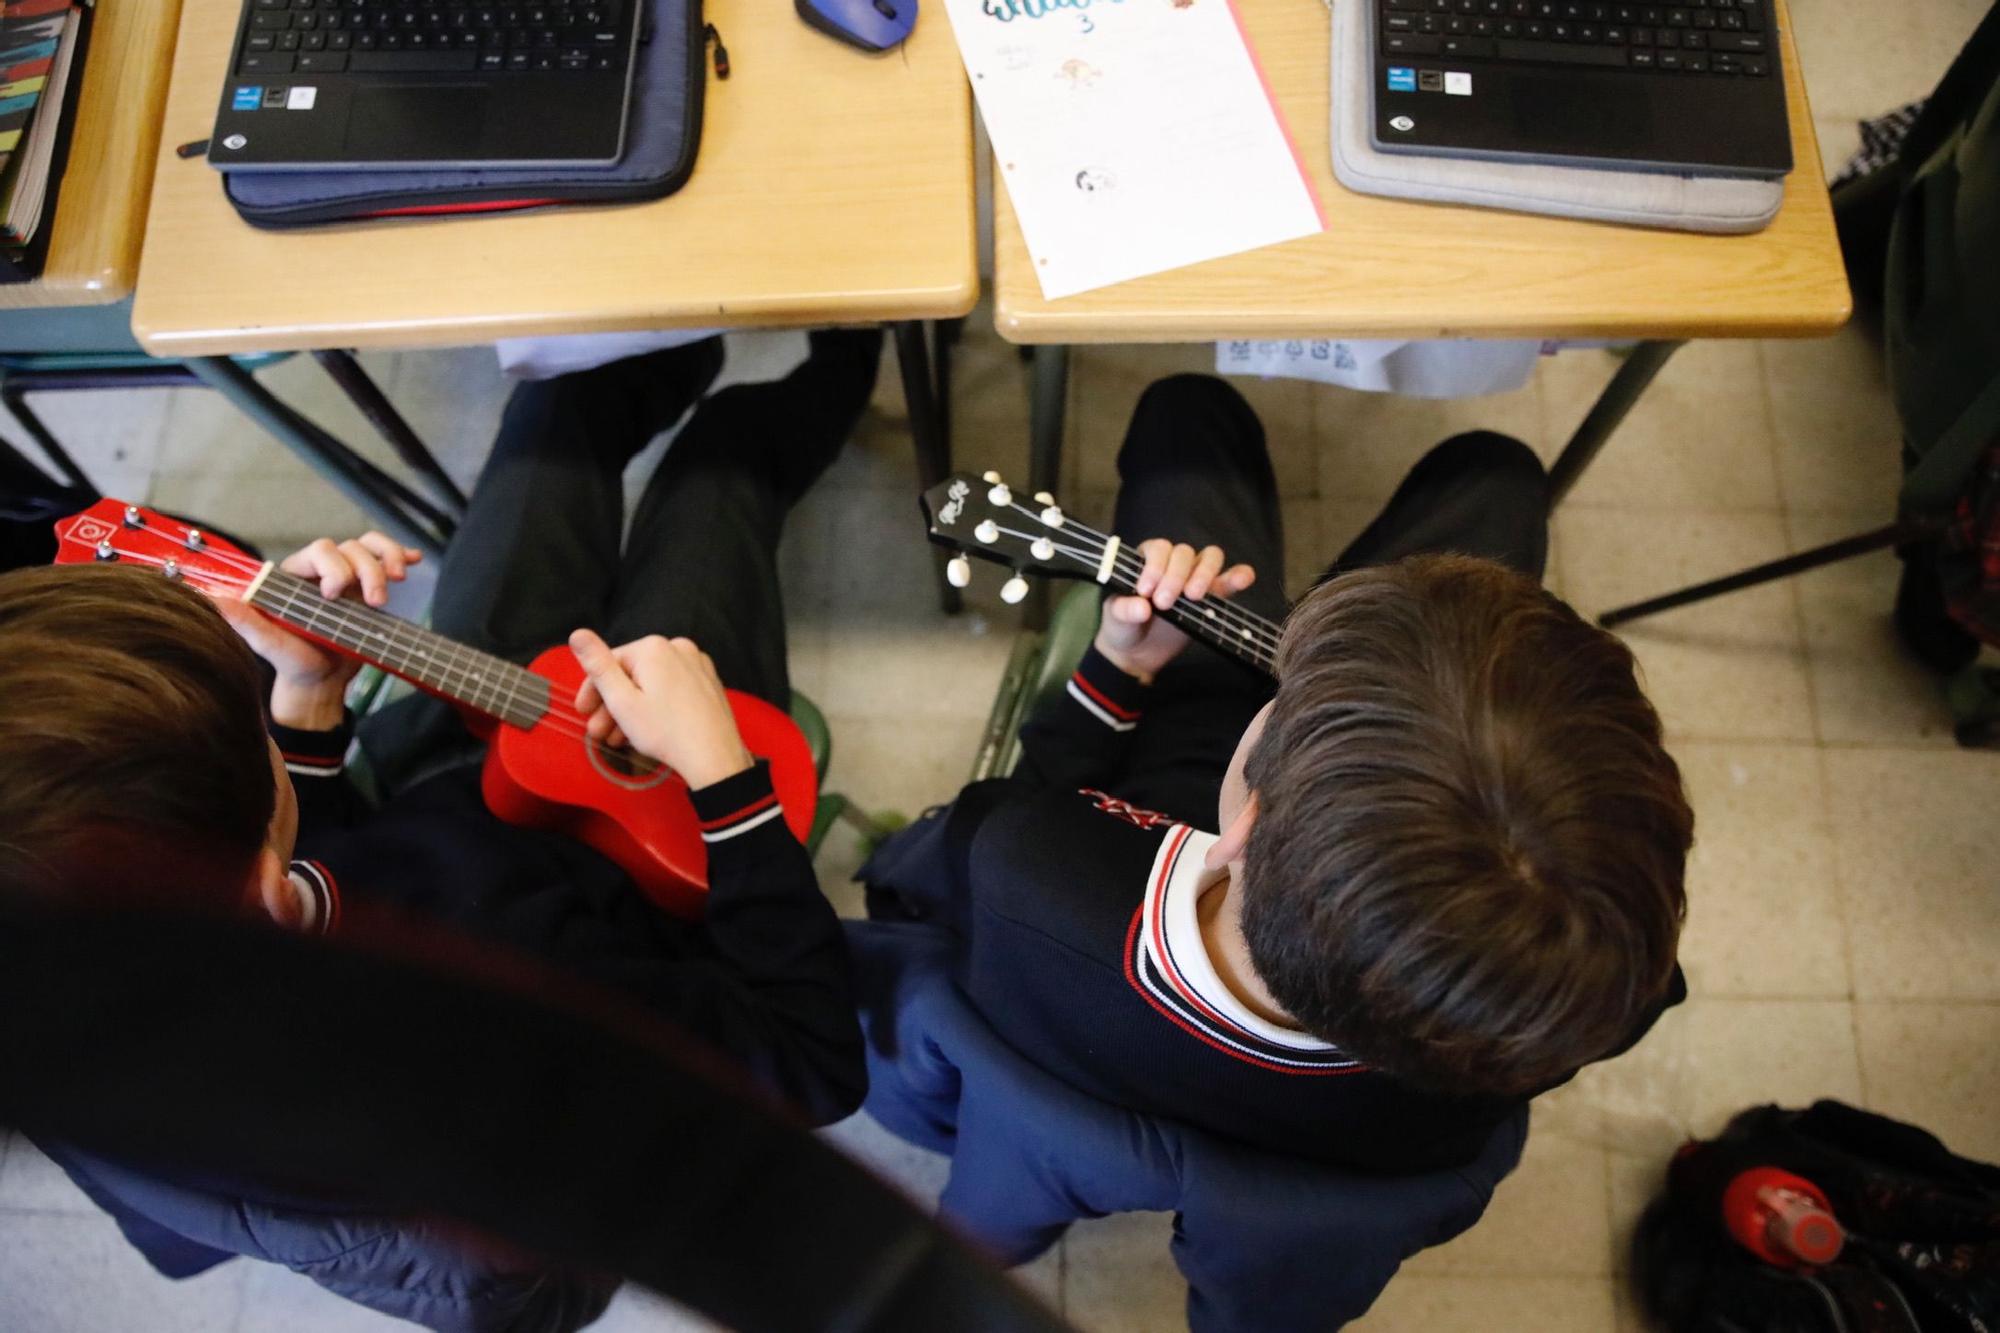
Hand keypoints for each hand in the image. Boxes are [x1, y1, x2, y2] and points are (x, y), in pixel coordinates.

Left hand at [210, 533, 421, 729]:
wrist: (322, 684)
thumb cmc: (294, 665)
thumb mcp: (269, 645)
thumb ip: (246, 621)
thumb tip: (214, 598)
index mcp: (295, 578)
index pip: (319, 551)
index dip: (334, 566)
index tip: (334, 595)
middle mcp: (322, 572)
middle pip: (350, 547)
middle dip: (367, 571)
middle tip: (376, 602)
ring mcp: (349, 579)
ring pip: (370, 548)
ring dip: (387, 560)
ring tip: (395, 584)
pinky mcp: (369, 588)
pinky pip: (386, 559)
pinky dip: (401, 554)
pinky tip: (414, 560)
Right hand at [568, 630, 753, 789]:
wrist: (715, 758)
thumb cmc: (667, 733)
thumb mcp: (622, 701)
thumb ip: (598, 666)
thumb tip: (577, 634)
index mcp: (653, 648)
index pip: (610, 663)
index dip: (592, 690)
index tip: (583, 712)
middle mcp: (678, 648)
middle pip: (632, 674)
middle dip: (611, 705)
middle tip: (599, 732)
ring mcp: (697, 664)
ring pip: (652, 684)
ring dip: (631, 709)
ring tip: (619, 738)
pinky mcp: (708, 682)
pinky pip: (672, 689)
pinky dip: (656, 706)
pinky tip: (646, 730)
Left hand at [1094, 539, 1255, 683]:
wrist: (1137, 653)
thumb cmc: (1123, 626)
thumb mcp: (1114, 618)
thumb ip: (1124, 610)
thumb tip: (1142, 607)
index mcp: (1146, 559)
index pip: (1158, 549)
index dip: (1154, 567)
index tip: (1146, 592)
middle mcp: (1172, 563)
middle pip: (1184, 552)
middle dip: (1175, 576)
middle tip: (1163, 603)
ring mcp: (1194, 577)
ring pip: (1209, 558)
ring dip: (1204, 573)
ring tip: (1193, 596)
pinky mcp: (1212, 597)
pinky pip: (1229, 580)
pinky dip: (1238, 576)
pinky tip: (1243, 578)